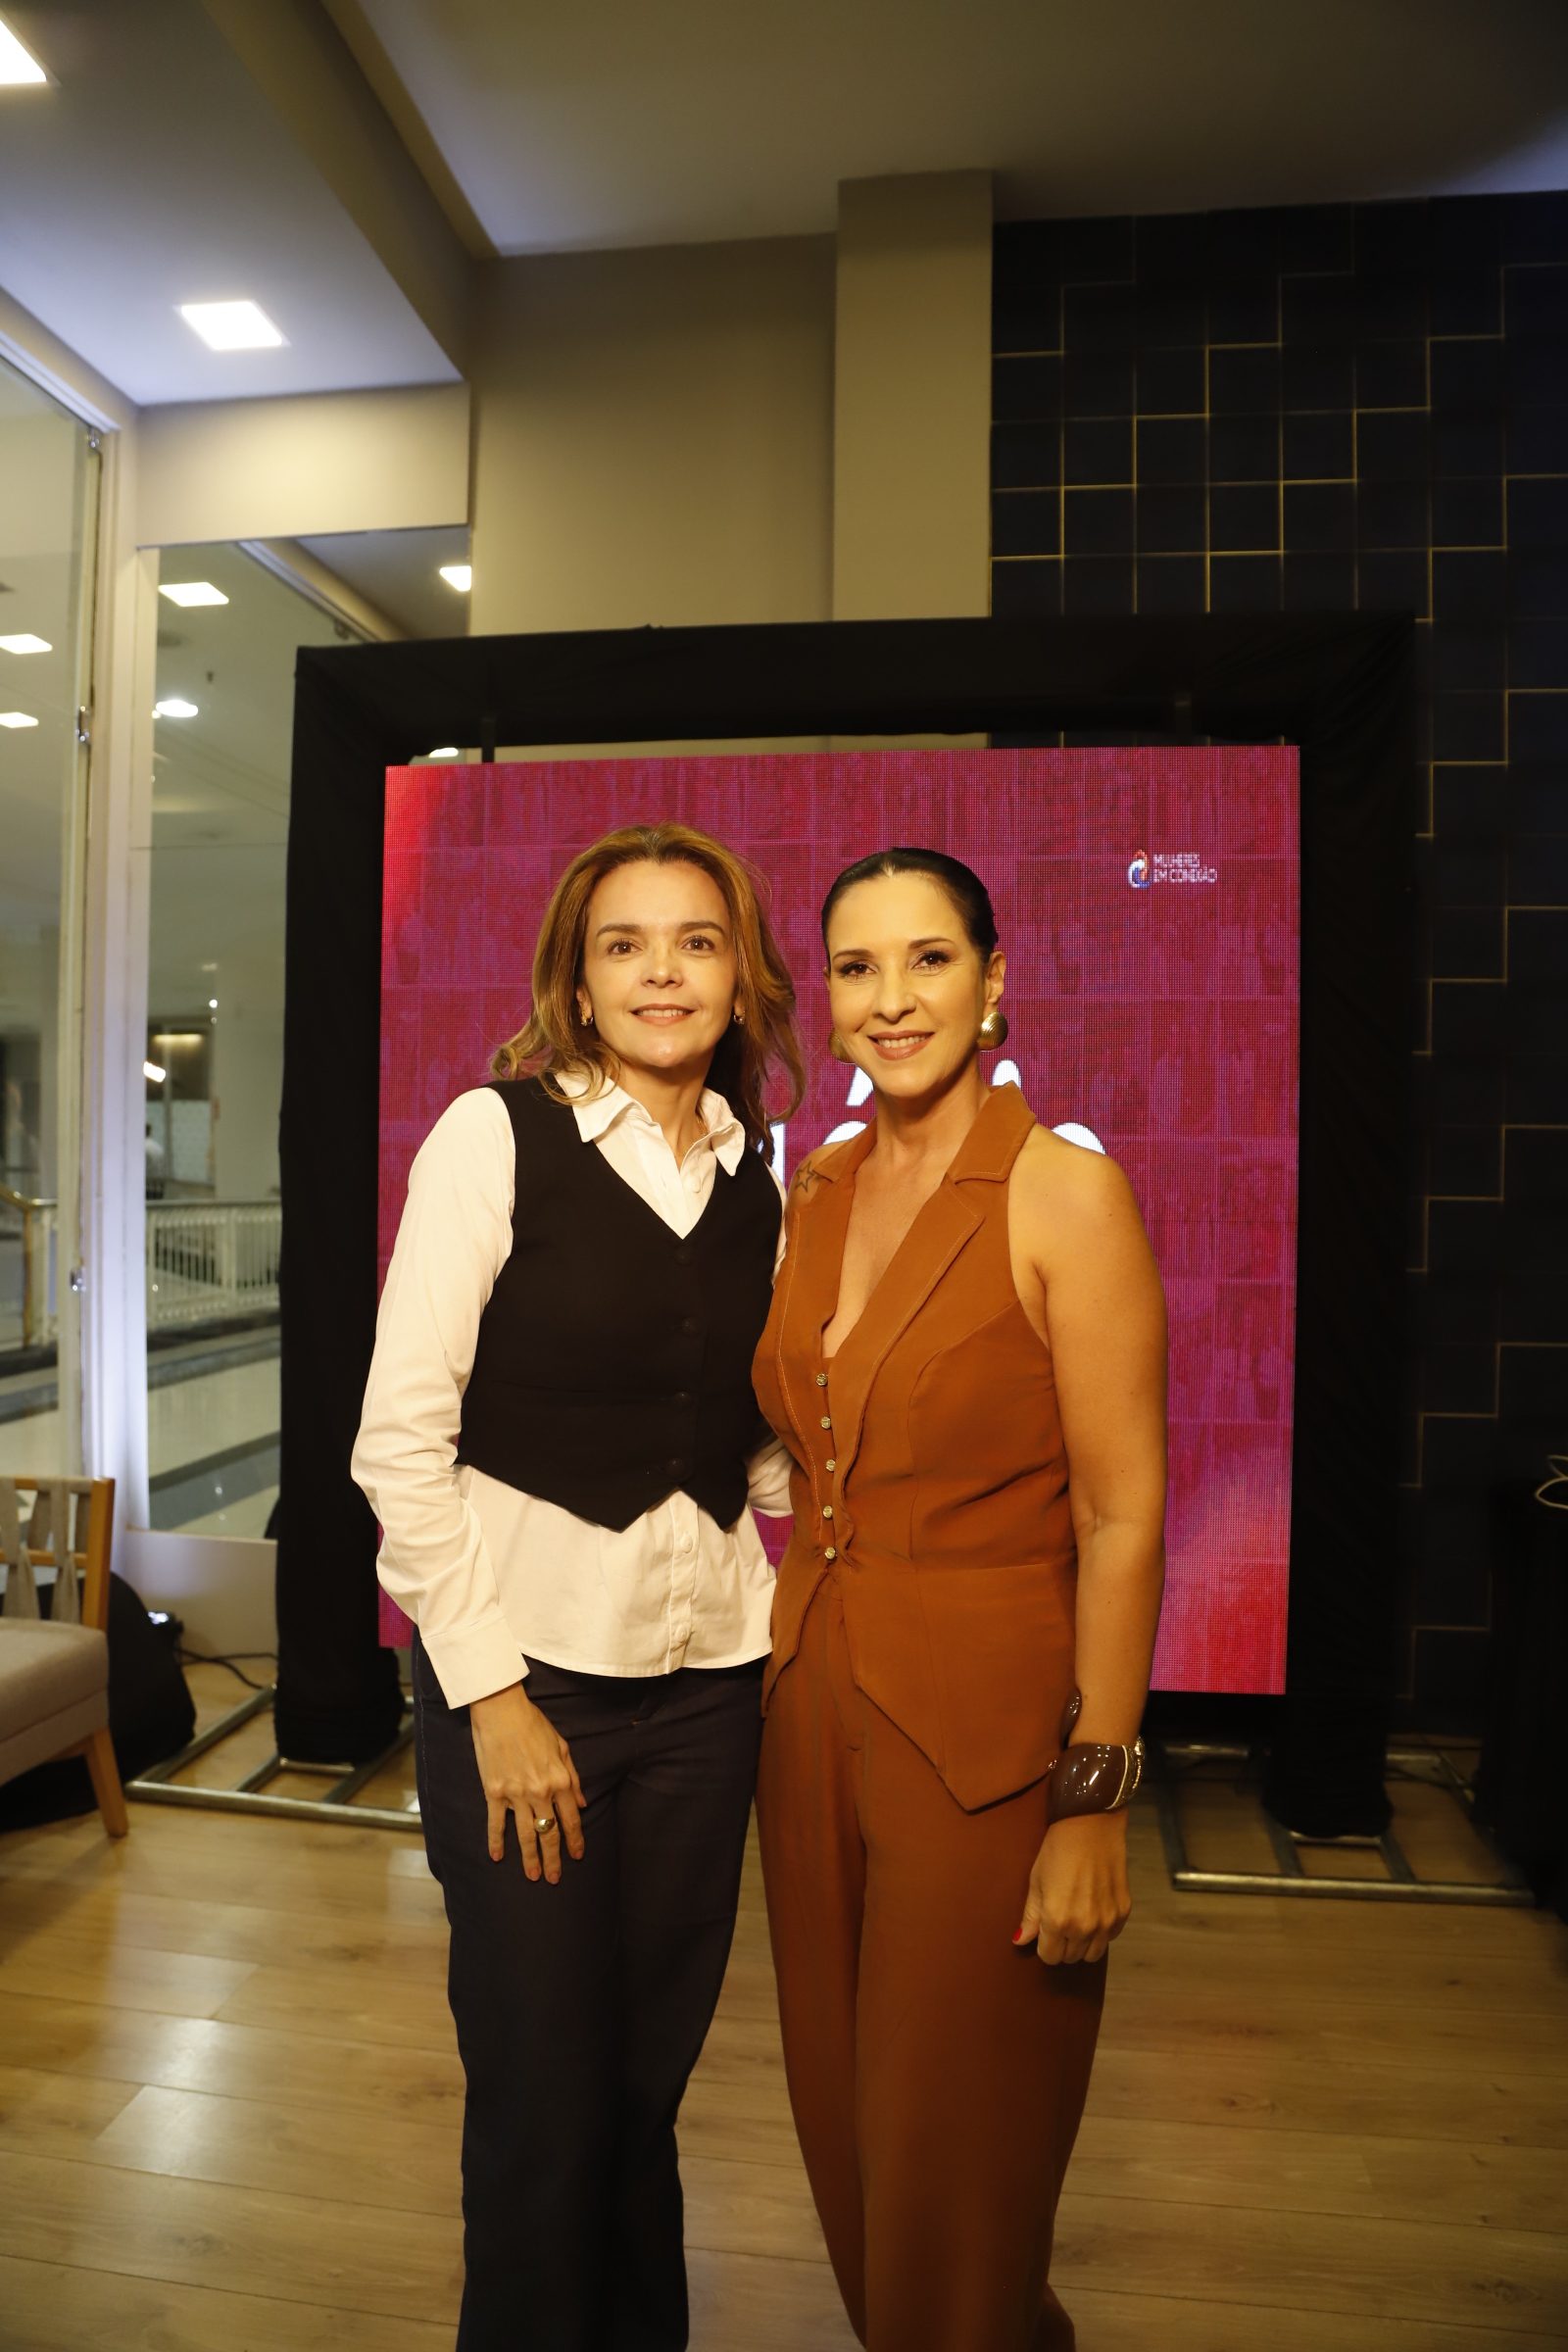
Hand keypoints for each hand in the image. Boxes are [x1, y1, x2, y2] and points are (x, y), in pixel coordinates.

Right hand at [469, 1682, 586, 1880]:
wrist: (501, 1711)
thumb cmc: (533, 1725)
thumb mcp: (562, 1747)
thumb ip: (574, 1778)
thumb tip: (582, 1804)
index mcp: (560, 1780)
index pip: (571, 1818)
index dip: (575, 1839)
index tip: (577, 1855)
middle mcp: (540, 1792)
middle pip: (549, 1833)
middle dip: (553, 1858)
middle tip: (554, 1879)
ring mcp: (515, 1794)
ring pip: (525, 1834)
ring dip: (530, 1858)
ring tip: (533, 1877)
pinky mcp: (494, 1792)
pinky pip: (496, 1823)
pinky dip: (496, 1841)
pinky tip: (497, 1857)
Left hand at [1013, 1811, 1130, 1964]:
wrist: (1092, 1825)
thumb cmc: (1057, 1850)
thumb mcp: (1036, 1881)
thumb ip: (1031, 1916)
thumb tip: (1021, 1941)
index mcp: (1057, 1920)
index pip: (1050, 1957)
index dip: (1044, 1945)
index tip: (1044, 1932)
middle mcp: (1084, 1927)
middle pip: (1071, 1957)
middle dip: (1062, 1945)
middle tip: (1059, 1923)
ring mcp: (1107, 1921)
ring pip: (1093, 1954)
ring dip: (1083, 1944)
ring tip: (1077, 1921)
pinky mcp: (1124, 1912)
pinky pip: (1110, 1938)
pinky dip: (1101, 1932)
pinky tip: (1094, 1911)